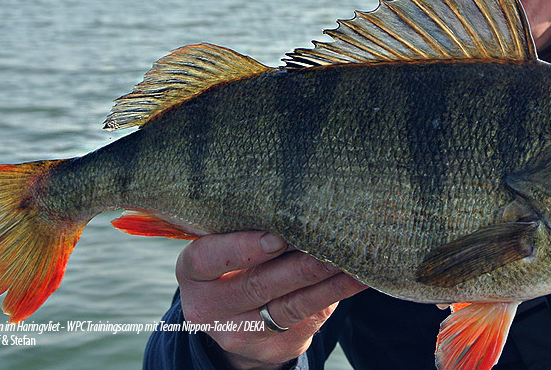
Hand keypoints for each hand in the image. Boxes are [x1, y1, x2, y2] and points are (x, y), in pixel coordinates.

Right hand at [176, 231, 366, 369]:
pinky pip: (309, 319)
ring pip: (289, 306)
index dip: (243, 248)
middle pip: (257, 285)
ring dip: (326, 282)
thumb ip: (247, 227)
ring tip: (351, 260)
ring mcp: (242, 332)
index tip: (277, 237)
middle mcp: (210, 307)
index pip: (208, 259)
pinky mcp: (274, 348)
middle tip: (328, 244)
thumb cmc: (237, 263)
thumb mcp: (225, 244)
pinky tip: (356, 278)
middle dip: (297, 265)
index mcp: (193, 273)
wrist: (236, 321)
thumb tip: (297, 202)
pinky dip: (335, 295)